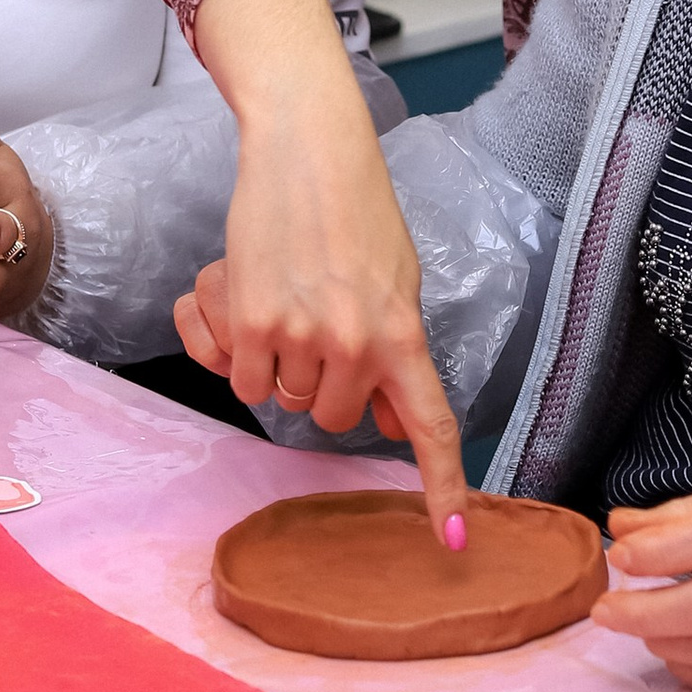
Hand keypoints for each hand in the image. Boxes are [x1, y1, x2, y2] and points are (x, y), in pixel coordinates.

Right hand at [187, 0, 464, 537]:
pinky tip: (254, 300)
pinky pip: (244, 378)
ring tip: (288, 299)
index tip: (450, 538)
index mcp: (404, 333)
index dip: (442, 486)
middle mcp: (357, 343)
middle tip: (317, 324)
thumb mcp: (398, 282)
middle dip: (321, 385)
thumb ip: (397, 353)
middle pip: (332, 417)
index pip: (431, 424)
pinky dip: (241, 353)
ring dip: (280, 362)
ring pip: (283, 398)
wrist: (306, 152)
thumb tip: (397, 424)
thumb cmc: (354, 212)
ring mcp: (303, 335)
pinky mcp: (252, 322)